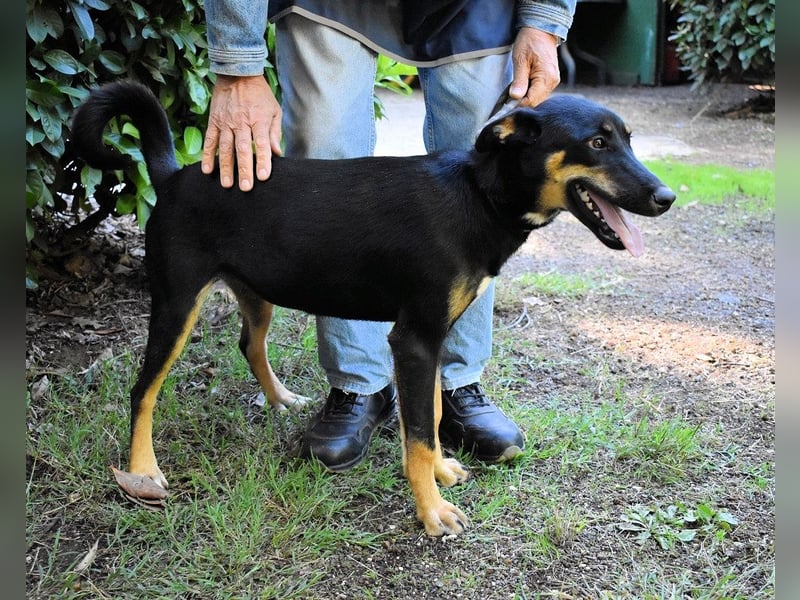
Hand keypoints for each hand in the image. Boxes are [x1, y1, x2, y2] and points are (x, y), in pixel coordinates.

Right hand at [201, 74, 282, 190]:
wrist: (237, 73)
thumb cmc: (259, 94)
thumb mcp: (274, 110)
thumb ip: (274, 132)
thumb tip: (278, 154)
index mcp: (258, 120)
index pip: (262, 144)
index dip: (262, 161)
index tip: (263, 176)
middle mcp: (241, 123)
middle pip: (242, 149)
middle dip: (244, 169)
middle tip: (245, 188)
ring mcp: (226, 122)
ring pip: (225, 148)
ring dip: (225, 168)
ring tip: (227, 185)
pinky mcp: (214, 121)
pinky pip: (210, 140)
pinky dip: (208, 155)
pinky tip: (207, 170)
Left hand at [508, 27, 561, 106]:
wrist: (541, 30)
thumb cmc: (530, 42)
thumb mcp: (520, 61)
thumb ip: (519, 81)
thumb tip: (515, 97)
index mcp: (546, 78)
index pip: (531, 100)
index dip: (518, 102)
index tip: (508, 97)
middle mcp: (552, 82)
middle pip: (534, 101)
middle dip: (522, 98)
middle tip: (512, 88)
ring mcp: (553, 81)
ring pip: (537, 97)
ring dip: (526, 94)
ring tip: (519, 81)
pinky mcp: (551, 78)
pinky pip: (539, 91)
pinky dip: (530, 89)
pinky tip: (525, 80)